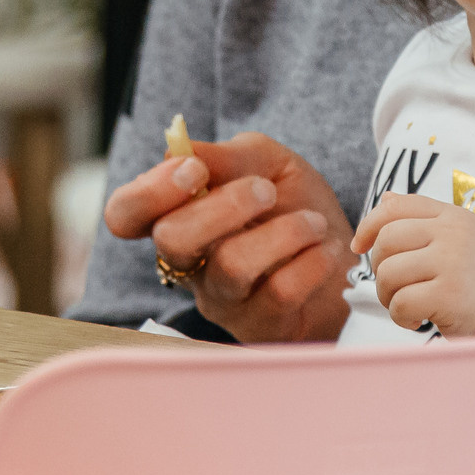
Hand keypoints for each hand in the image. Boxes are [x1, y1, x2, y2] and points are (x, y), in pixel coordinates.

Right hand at [103, 131, 351, 341]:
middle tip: (266, 191)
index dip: (149, 192)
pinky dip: (311, 261)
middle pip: (172, 240)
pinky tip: (324, 251)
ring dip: (283, 232)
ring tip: (313, 222)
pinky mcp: (260, 326)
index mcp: (179, 217)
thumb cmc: (295, 206)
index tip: (194, 169)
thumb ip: (228, 155)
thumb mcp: (267, 163)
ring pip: (231, 266)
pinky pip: (279, 291)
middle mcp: (189, 263)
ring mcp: (222, 300)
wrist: (350, 257)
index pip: (125, 215)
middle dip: (224, 205)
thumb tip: (181, 147)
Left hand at [349, 194, 474, 336]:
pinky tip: (418, 319)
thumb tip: (384, 198)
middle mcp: (453, 233)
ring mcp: (452, 262)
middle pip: (387, 241)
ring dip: (388, 296)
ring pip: (389, 273)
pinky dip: (401, 317)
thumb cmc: (474, 276)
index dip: (369, 225)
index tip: (360, 246)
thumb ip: (421, 218)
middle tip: (395, 287)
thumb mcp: (453, 238)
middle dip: (380, 268)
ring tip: (406, 304)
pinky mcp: (449, 295)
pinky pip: (401, 303)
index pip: (397, 207)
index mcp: (452, 216)